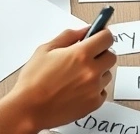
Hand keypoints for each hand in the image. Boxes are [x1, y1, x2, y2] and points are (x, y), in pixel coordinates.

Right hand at [0, 27, 116, 133]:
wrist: (28, 109)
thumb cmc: (33, 82)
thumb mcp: (45, 49)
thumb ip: (68, 36)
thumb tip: (82, 31)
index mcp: (81, 54)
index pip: (107, 38)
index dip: (103, 35)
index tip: (99, 36)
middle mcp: (91, 71)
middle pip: (111, 56)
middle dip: (101, 53)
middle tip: (88, 56)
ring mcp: (94, 88)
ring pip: (107, 74)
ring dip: (98, 72)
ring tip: (78, 75)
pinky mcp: (93, 104)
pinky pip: (102, 91)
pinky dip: (95, 89)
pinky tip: (80, 88)